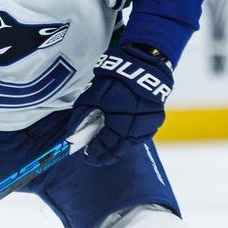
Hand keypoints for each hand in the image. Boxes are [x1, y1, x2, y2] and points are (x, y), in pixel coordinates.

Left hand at [71, 43, 173, 165]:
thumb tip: (71, 135)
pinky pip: (142, 136)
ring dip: (119, 150)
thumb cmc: (112, 80)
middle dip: (107, 155)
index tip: (87, 156)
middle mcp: (134, 120)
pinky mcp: (156, 119)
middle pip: (119, 146)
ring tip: (108, 156)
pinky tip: (122, 144)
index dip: (96, 151)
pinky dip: (131, 141)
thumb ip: (81, 116)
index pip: (105, 141)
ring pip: (132, 143)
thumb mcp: (91, 95)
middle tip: (96, 161)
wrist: (141, 67)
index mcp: (117, 114)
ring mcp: (148, 121)